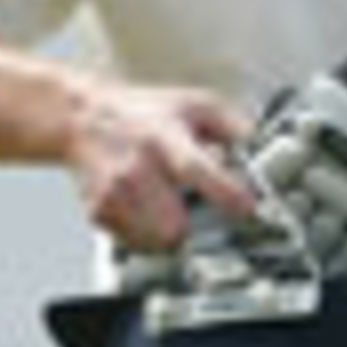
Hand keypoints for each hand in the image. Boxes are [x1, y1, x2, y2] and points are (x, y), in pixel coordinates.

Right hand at [65, 78, 254, 251]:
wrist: (84, 118)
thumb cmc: (143, 112)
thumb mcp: (194, 103)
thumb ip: (233, 125)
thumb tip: (262, 146)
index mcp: (165, 137)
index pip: (196, 168)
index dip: (226, 193)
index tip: (247, 208)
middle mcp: (138, 166)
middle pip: (174, 224)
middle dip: (194, 225)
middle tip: (196, 211)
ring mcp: (115, 192)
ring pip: (157, 241)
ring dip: (171, 232)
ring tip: (169, 208)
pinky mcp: (99, 211)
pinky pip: (134, 243)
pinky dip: (146, 234)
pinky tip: (146, 210)